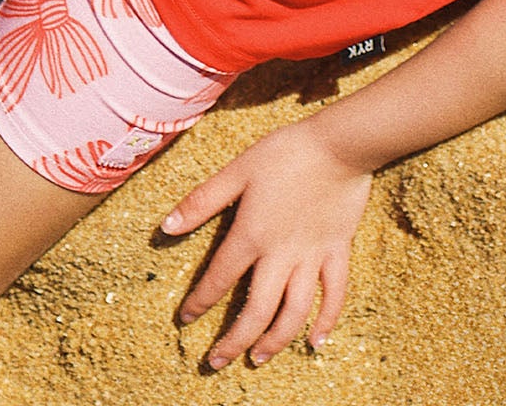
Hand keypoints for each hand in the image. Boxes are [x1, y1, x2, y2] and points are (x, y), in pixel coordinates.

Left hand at [162, 118, 373, 367]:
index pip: (218, 280)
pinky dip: (327, 320)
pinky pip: (335, 293)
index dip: (198, 303)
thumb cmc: (286, 152)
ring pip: (294, 311)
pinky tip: (316, 341)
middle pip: (256, 311)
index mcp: (251, 236)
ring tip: (258, 358)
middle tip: (216, 362)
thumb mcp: (238, 170)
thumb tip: (166, 227)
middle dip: (234, 342)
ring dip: (275, 341)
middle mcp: (281, 255)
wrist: (339, 142)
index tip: (184, 319)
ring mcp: (312, 256)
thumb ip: (202, 201)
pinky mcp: (338, 251)